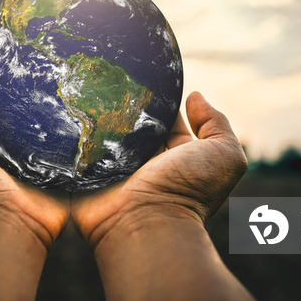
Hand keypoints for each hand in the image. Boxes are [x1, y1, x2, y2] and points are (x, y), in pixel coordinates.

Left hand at [0, 91, 68, 247]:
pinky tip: (68, 107)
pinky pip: (61, 146)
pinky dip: (63, 130)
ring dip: (40, 113)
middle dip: (12, 102)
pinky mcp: (54, 173)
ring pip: (34, 131)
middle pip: (5, 123)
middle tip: (25, 73)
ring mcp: (26, 168)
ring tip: (50, 83)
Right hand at [72, 91, 247, 246]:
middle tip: (120, 77)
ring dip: (101, 112)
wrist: (143, 224)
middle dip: (128, 101)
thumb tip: (194, 96)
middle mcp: (145, 161)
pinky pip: (79, 145)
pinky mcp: (86, 172)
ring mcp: (114, 167)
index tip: (153, 78)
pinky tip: (76, 107)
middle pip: (135, 121)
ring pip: (106, 128)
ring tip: (95, 86)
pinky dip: (79, 130)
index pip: (168, 118)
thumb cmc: (186, 191)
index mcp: (176, 155)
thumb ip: (217, 124)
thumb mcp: (224, 157)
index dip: (164, 98)